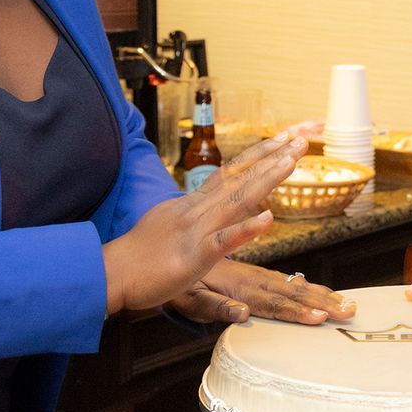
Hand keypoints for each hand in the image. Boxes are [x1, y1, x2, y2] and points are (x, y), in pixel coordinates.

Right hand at [102, 132, 305, 314]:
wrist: (111, 272)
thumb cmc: (138, 256)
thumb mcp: (168, 225)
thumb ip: (189, 216)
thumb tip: (200, 207)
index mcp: (192, 205)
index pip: (229, 174)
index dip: (257, 156)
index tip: (281, 140)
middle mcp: (196, 210)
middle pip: (239, 178)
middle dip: (272, 157)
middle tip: (300, 138)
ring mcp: (195, 230)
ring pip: (236, 199)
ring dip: (266, 178)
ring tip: (291, 160)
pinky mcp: (193, 256)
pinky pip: (223, 240)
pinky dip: (246, 228)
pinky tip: (267, 218)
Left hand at [167, 260, 356, 326]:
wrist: (168, 254)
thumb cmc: (177, 283)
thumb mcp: (189, 299)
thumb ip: (216, 306)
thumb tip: (243, 314)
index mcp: (238, 287)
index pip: (272, 303)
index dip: (296, 312)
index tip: (320, 318)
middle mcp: (252, 280)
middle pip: (292, 293)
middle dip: (323, 303)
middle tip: (350, 311)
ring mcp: (255, 278)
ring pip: (293, 286)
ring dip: (322, 296)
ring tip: (348, 304)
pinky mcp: (255, 277)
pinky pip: (285, 281)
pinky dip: (308, 288)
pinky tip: (324, 293)